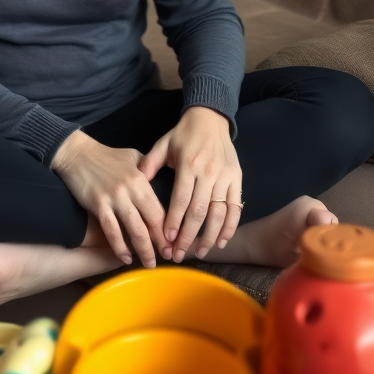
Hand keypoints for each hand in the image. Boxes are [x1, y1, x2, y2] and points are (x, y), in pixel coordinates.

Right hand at [51, 130, 167, 266]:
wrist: (78, 154)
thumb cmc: (107, 156)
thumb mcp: (134, 157)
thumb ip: (150, 169)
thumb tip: (166, 184)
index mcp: (141, 178)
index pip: (160, 209)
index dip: (168, 229)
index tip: (174, 243)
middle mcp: (130, 189)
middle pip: (151, 222)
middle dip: (161, 243)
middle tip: (167, 258)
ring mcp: (114, 198)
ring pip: (134, 229)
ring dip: (144, 250)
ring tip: (149, 264)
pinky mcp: (98, 204)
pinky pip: (111, 230)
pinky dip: (120, 247)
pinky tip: (126, 258)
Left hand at [138, 106, 242, 261]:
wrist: (210, 119)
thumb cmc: (183, 134)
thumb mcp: (163, 144)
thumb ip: (149, 163)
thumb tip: (136, 183)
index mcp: (188, 165)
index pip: (181, 200)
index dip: (174, 222)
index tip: (167, 240)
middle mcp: (208, 172)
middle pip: (199, 212)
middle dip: (189, 236)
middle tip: (179, 254)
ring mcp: (225, 177)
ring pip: (219, 213)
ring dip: (209, 236)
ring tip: (199, 253)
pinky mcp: (237, 179)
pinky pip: (235, 207)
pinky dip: (230, 227)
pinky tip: (221, 241)